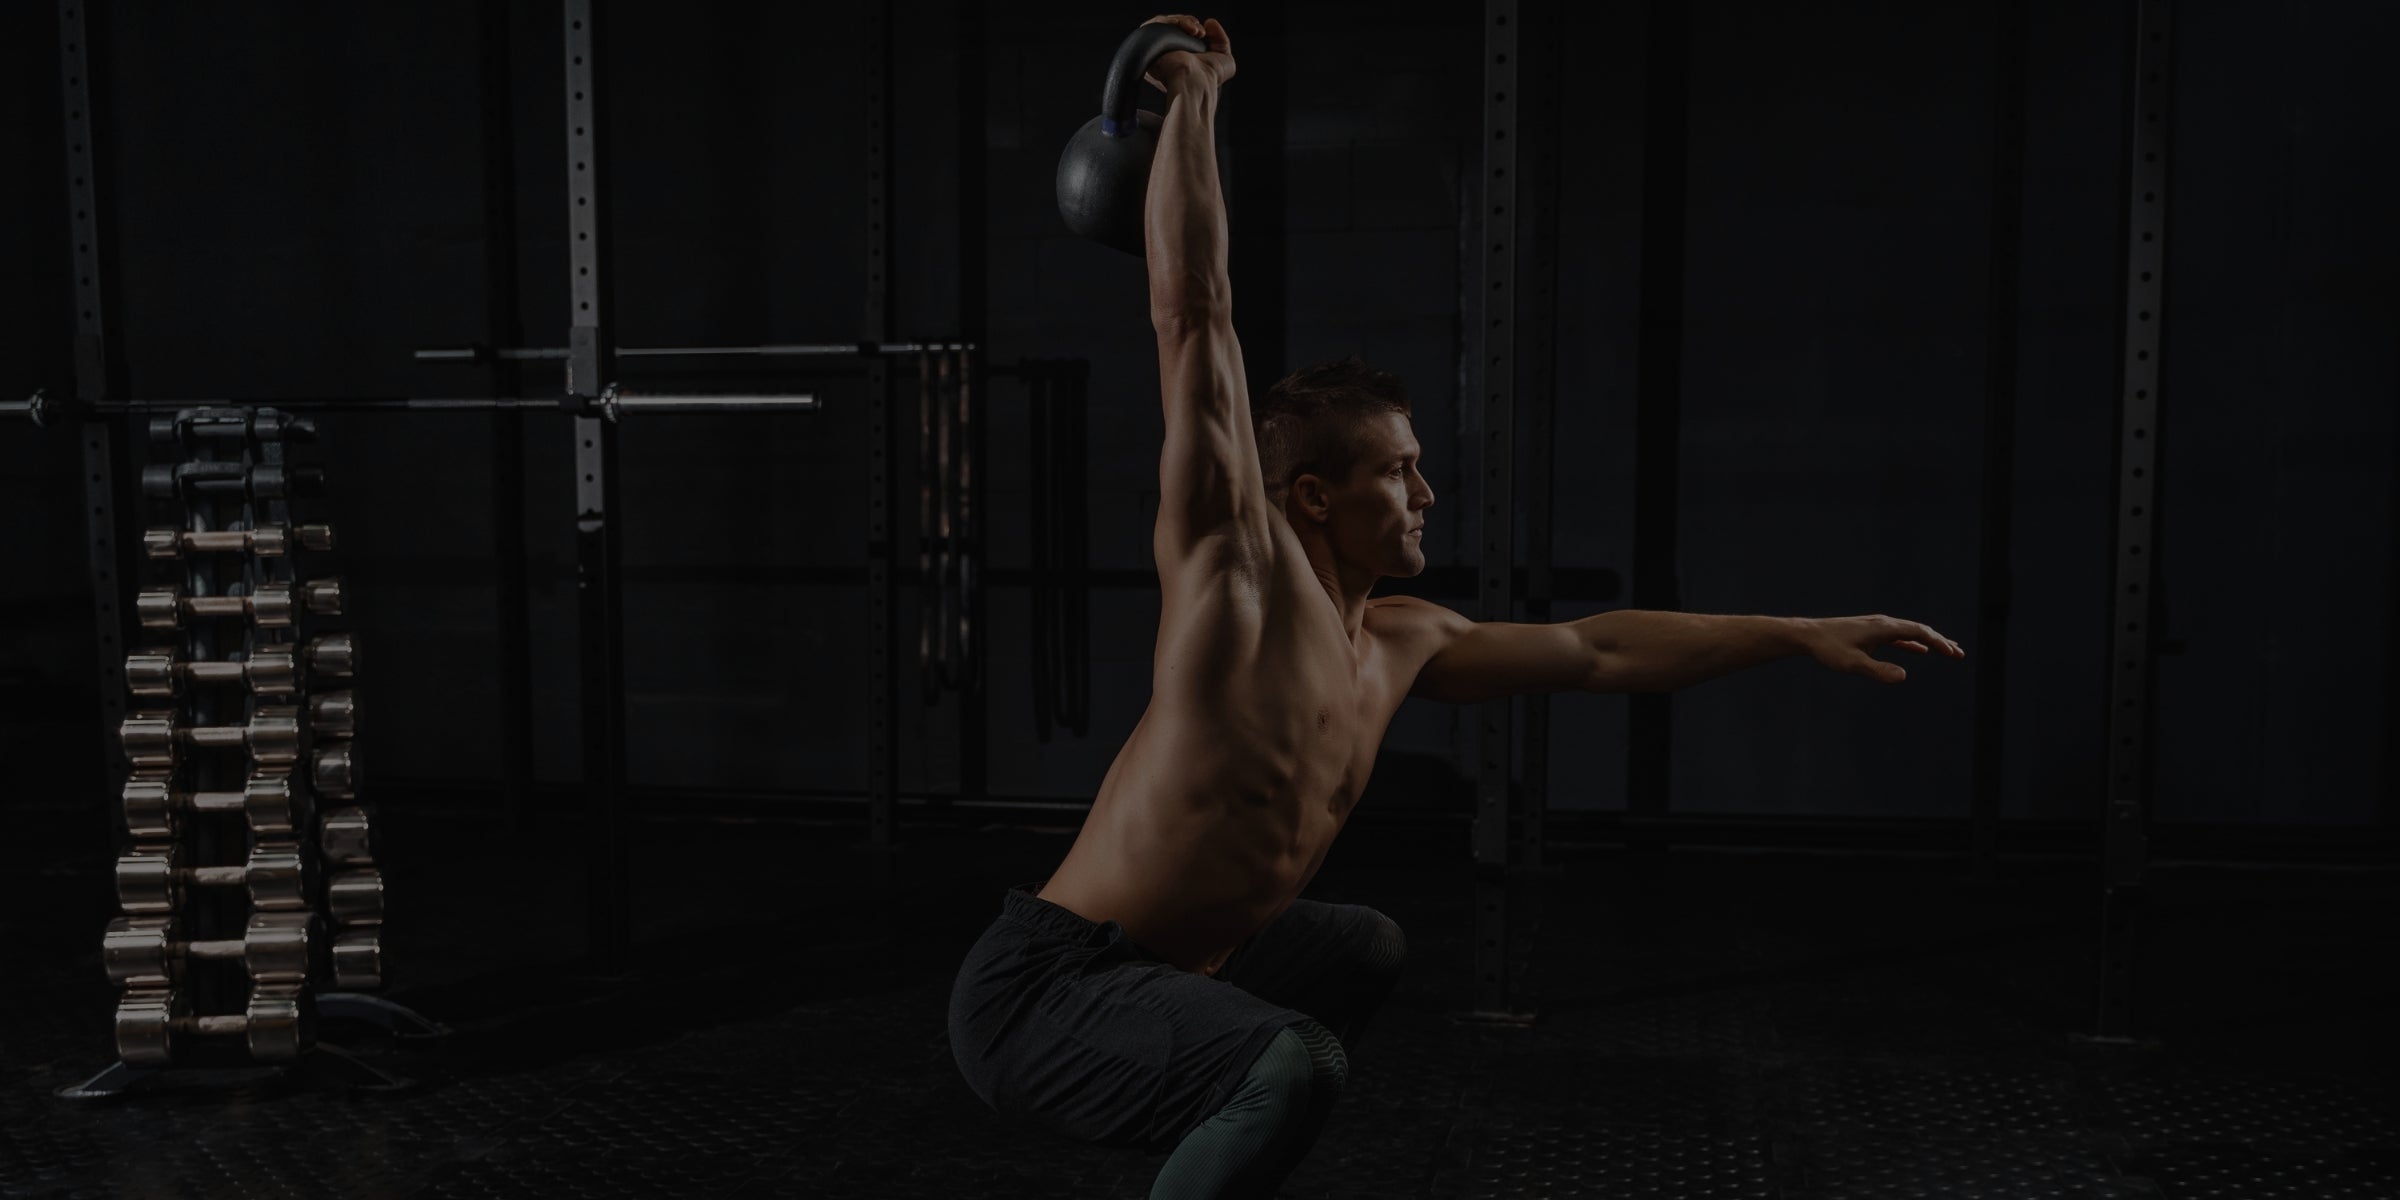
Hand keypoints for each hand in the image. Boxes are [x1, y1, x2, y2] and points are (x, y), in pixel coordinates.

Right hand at [1140, 14, 1235, 92]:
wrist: (1195, 82)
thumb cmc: (1209, 78)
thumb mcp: (1225, 60)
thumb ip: (1221, 40)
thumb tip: (1209, 22)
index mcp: (1182, 58)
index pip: (1184, 34)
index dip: (1194, 28)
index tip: (1206, 34)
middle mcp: (1168, 54)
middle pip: (1175, 27)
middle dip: (1190, 24)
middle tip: (1201, 33)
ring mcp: (1158, 49)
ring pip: (1166, 24)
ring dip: (1184, 22)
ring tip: (1197, 32)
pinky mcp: (1149, 45)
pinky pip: (1157, 24)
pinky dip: (1173, 21)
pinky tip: (1189, 30)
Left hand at [1799, 615, 1964, 683]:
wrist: (1808, 635)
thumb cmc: (1829, 650)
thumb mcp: (1853, 664)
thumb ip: (1878, 671)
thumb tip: (1903, 676)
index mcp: (1884, 628)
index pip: (1920, 631)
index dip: (1939, 642)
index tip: (1954, 654)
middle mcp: (1884, 623)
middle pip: (1920, 629)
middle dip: (1941, 641)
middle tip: (1959, 654)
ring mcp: (1877, 626)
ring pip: (1911, 632)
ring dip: (1930, 641)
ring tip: (1948, 650)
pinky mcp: (1870, 632)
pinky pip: (1898, 636)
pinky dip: (1913, 642)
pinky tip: (1920, 650)